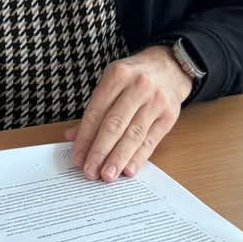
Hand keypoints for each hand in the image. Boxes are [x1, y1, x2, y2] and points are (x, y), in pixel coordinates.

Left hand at [66, 46, 191, 182]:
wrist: (170, 66)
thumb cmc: (135, 77)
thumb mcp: (112, 83)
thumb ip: (94, 109)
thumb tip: (72, 137)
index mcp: (118, 75)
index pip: (96, 112)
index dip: (85, 137)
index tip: (77, 158)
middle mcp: (138, 87)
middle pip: (115, 124)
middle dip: (100, 151)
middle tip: (90, 171)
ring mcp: (156, 101)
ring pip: (133, 135)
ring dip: (118, 158)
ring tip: (107, 175)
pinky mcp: (169, 116)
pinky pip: (151, 140)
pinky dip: (138, 157)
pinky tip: (128, 170)